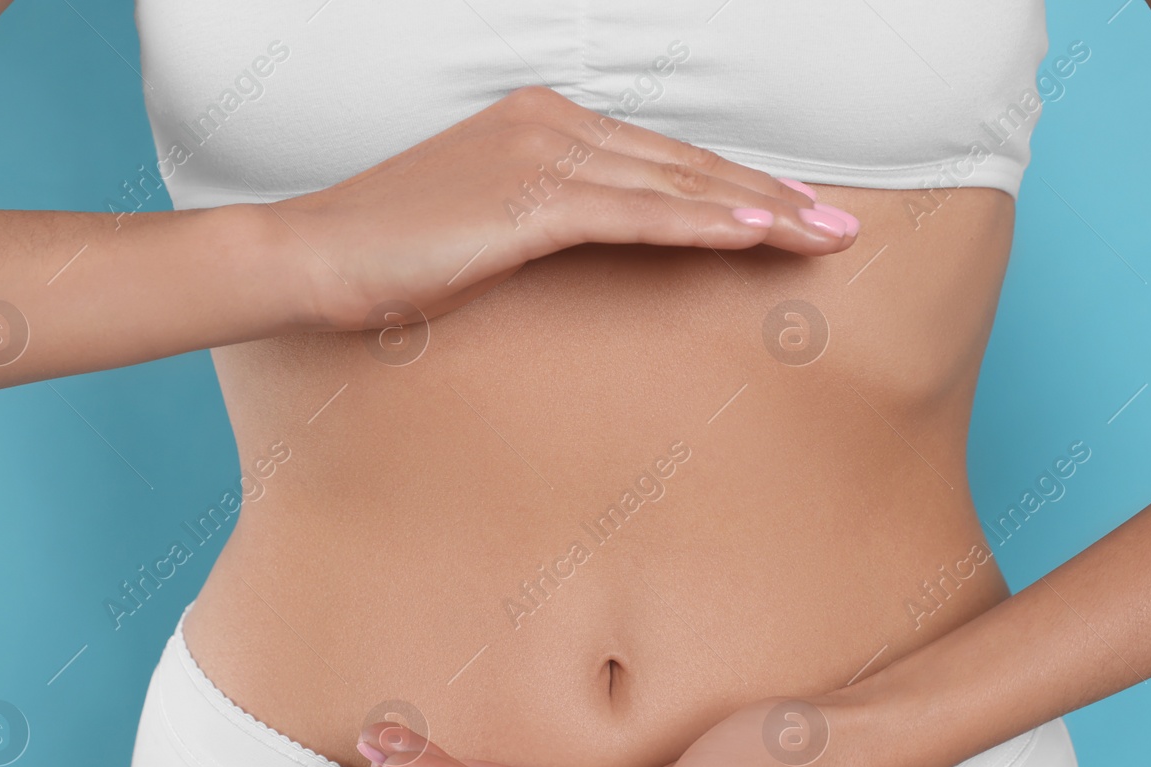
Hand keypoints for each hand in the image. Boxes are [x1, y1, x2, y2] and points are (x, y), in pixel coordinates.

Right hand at [271, 85, 860, 329]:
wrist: (309, 259)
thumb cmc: (390, 254)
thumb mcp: (485, 225)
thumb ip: (551, 219)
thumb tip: (608, 247)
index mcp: (543, 122)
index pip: (664, 156)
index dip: (738, 185)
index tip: (797, 212)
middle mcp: (551, 122)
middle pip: (687, 163)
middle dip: (773, 196)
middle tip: (841, 226)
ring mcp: (541, 155)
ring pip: (677, 183)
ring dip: (761, 211)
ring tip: (825, 236)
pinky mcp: (529, 199)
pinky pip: (637, 213)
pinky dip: (702, 223)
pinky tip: (757, 236)